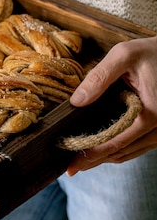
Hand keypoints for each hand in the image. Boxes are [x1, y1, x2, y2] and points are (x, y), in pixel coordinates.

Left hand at [67, 35, 156, 174]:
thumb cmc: (151, 52)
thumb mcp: (123, 55)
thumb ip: (99, 77)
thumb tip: (76, 101)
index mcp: (151, 113)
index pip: (117, 142)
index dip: (92, 153)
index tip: (72, 161)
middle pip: (123, 152)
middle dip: (96, 160)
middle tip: (71, 167)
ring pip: (131, 153)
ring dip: (107, 158)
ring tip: (81, 161)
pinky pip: (138, 146)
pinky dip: (119, 150)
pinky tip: (100, 149)